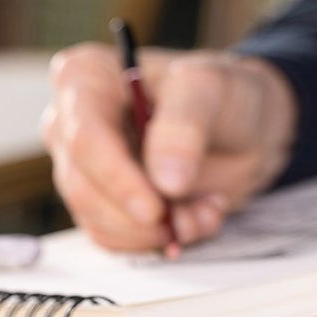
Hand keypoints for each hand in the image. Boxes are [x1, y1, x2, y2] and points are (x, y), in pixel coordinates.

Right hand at [41, 44, 297, 251]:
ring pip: (98, 220)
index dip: (115, 177)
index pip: (82, 135)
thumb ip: (186, 125)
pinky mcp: (102, 204)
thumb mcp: (212, 89)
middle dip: (140, 214)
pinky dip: (160, 239)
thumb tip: (164, 180)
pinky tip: (196, 218)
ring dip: (158, 230)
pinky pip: (116, 239)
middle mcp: (72, 123)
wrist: (244, 131)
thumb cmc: (222, 95)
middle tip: (191, 217)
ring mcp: (84, 168)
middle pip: (83, 185)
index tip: (155, 207)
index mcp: (87, 77)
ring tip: (207, 211)